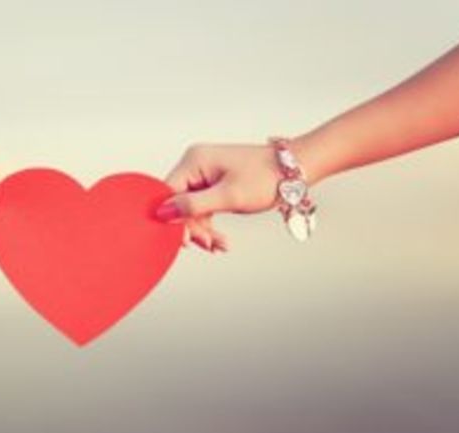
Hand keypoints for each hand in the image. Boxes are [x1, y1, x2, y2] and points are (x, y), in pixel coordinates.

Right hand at [157, 143, 281, 251]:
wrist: (294, 171)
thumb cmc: (266, 177)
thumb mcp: (228, 196)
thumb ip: (193, 205)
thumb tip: (163, 212)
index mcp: (194, 161)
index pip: (168, 192)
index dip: (172, 218)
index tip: (183, 240)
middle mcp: (195, 164)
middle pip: (178, 203)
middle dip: (193, 227)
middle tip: (207, 244)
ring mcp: (204, 174)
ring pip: (191, 209)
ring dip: (203, 230)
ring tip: (218, 245)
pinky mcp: (213, 184)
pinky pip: (202, 208)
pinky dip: (210, 225)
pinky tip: (219, 240)